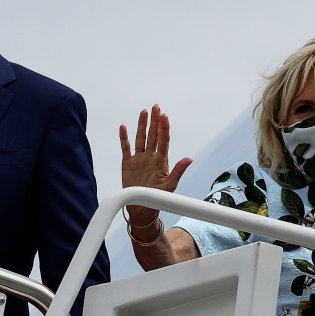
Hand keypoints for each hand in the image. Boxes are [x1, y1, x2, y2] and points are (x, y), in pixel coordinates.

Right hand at [119, 104, 192, 224]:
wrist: (142, 208)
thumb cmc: (158, 198)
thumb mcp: (170, 185)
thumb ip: (178, 171)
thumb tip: (190, 159)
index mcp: (162, 160)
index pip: (164, 140)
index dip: (164, 128)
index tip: (165, 116)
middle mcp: (151, 156)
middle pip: (153, 135)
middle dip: (155, 121)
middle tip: (156, 107)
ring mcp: (139, 159)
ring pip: (140, 138)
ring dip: (142, 126)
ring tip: (144, 112)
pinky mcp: (127, 163)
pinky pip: (125, 148)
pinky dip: (124, 138)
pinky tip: (124, 127)